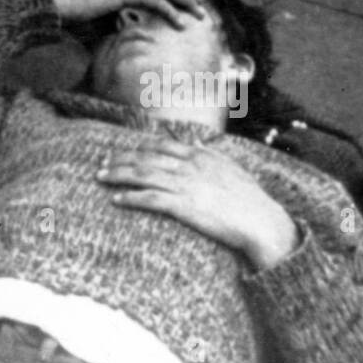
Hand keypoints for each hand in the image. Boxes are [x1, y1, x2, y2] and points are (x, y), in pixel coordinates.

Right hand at [50, 0, 206, 27]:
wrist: (59, 2)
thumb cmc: (76, 8)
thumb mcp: (101, 9)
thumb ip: (115, 11)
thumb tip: (122, 24)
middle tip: (201, 6)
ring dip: (186, 2)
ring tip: (199, 16)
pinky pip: (155, 2)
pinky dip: (171, 13)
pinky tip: (180, 25)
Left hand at [97, 138, 299, 268]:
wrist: (261, 221)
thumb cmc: (250, 198)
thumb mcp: (231, 168)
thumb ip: (211, 153)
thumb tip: (197, 141)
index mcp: (199, 155)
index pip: (161, 145)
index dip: (139, 147)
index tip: (123, 150)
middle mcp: (188, 166)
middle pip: (145, 158)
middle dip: (120, 159)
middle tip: (102, 162)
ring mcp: (185, 185)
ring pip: (142, 175)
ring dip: (117, 175)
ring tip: (100, 176)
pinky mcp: (183, 206)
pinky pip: (150, 199)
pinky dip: (130, 198)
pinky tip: (116, 199)